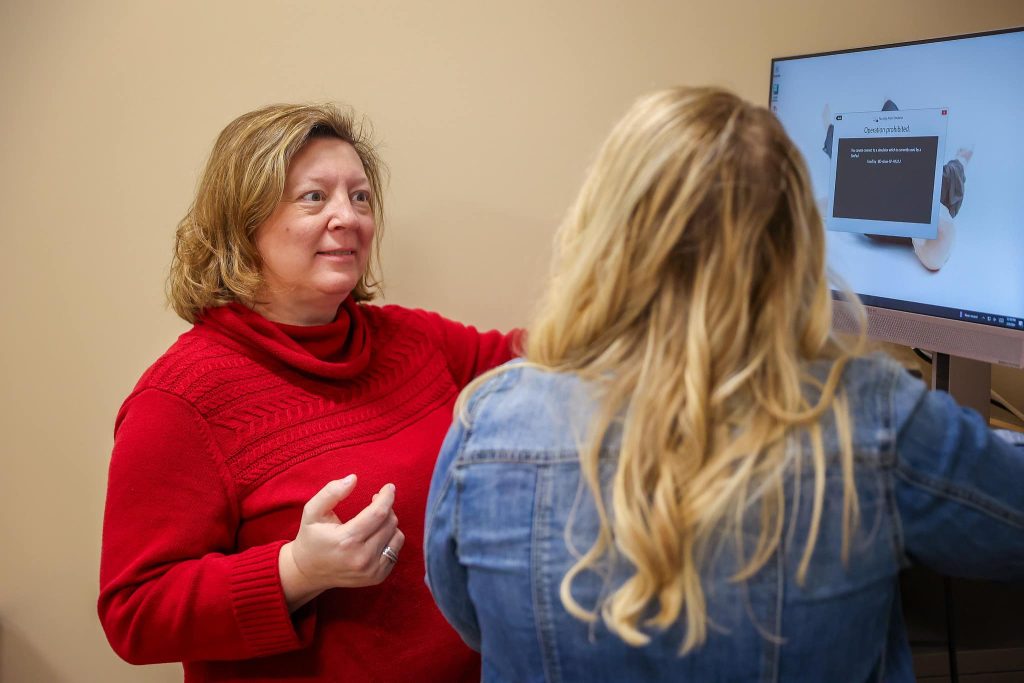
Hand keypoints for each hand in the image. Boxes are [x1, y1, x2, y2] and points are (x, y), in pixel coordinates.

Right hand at [278, 475, 404, 610]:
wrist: (308, 572)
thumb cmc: (311, 537)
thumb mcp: (312, 511)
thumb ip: (331, 492)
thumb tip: (353, 478)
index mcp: (346, 541)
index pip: (378, 513)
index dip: (387, 497)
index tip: (389, 487)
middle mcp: (362, 558)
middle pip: (390, 523)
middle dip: (385, 507)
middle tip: (373, 502)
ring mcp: (371, 570)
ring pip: (397, 536)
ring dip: (389, 523)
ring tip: (374, 520)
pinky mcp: (377, 577)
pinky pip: (396, 550)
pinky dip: (390, 539)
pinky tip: (375, 536)